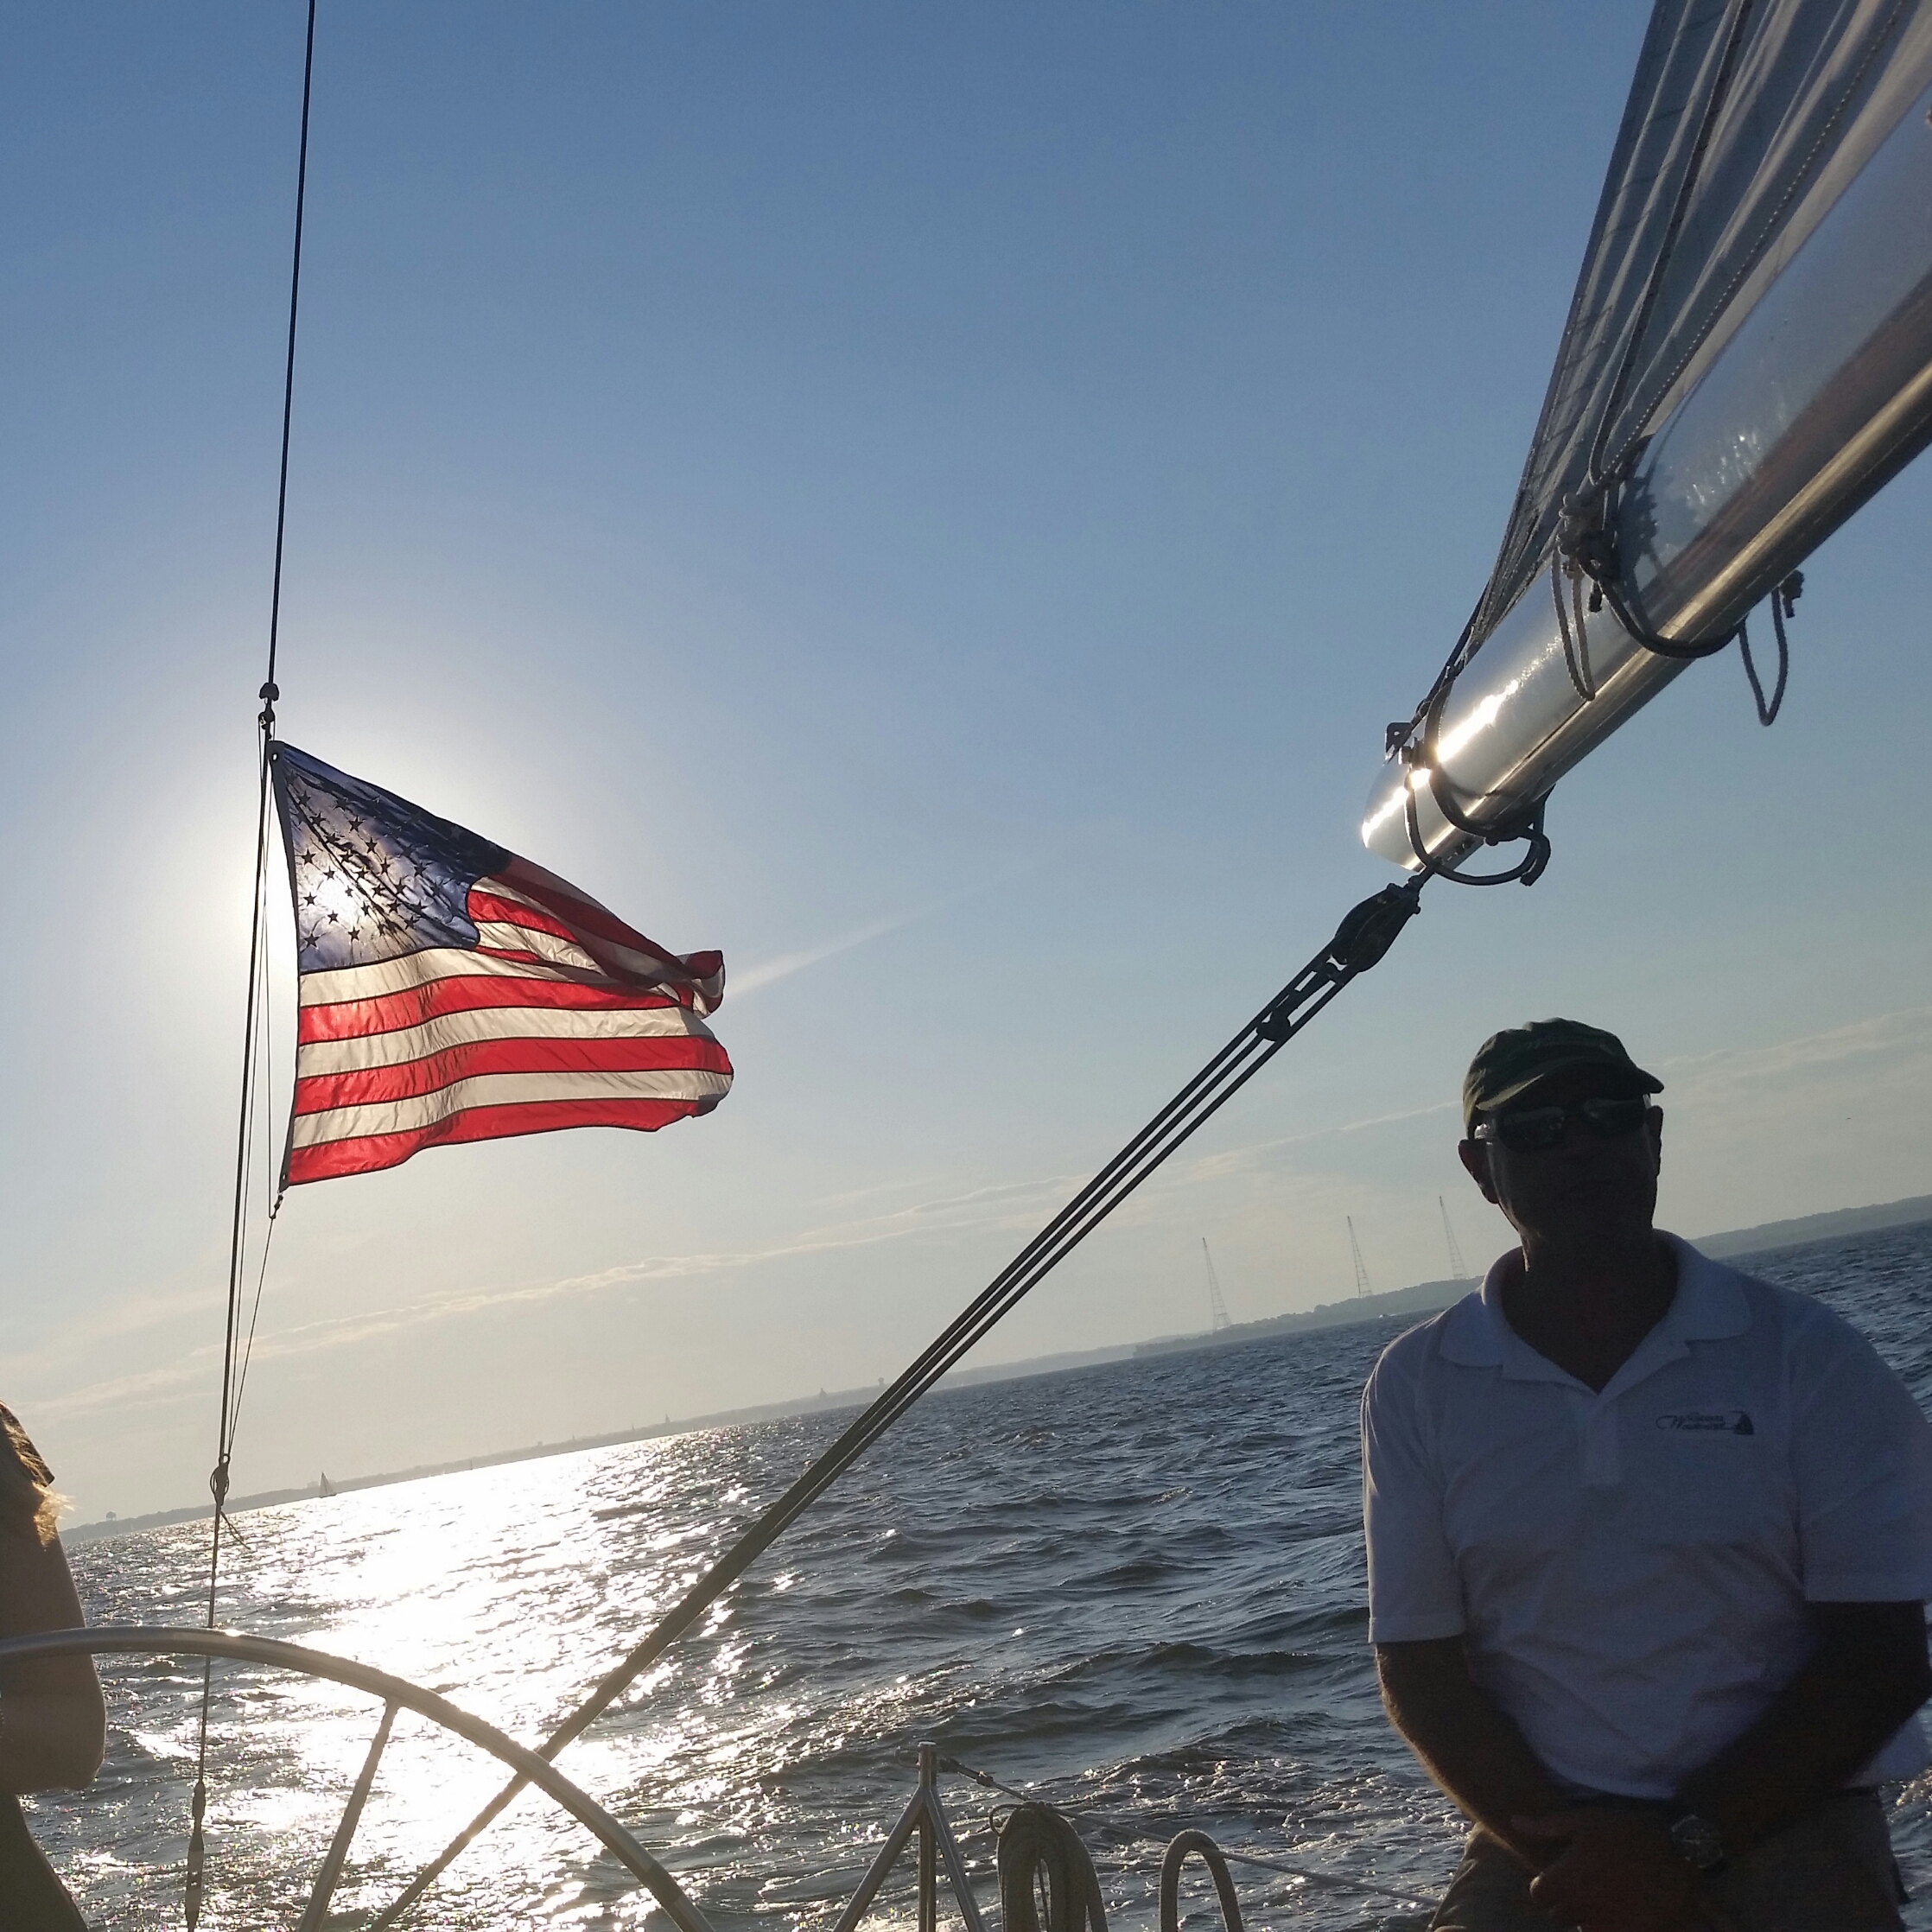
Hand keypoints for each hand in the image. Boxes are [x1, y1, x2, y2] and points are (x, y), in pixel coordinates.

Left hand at [1513, 1808, 1728, 1931]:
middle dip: (1567, 1900)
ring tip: (1606, 1893)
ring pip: (1584, 1927)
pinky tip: (1623, 1906)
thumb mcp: (1583, 1820)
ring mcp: (1608, 1926)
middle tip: (1586, 1881)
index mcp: (1565, 1880)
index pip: (1538, 1894)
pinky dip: (1612, 1925)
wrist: (1677, 1850)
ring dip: (1589, 1915)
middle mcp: (1581, 1908)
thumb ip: (1546, 1826)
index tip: (1561, 1874)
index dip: (1547, 1884)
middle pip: (1560, 1914)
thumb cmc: (1625, 1830)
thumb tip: (1514, 1822)